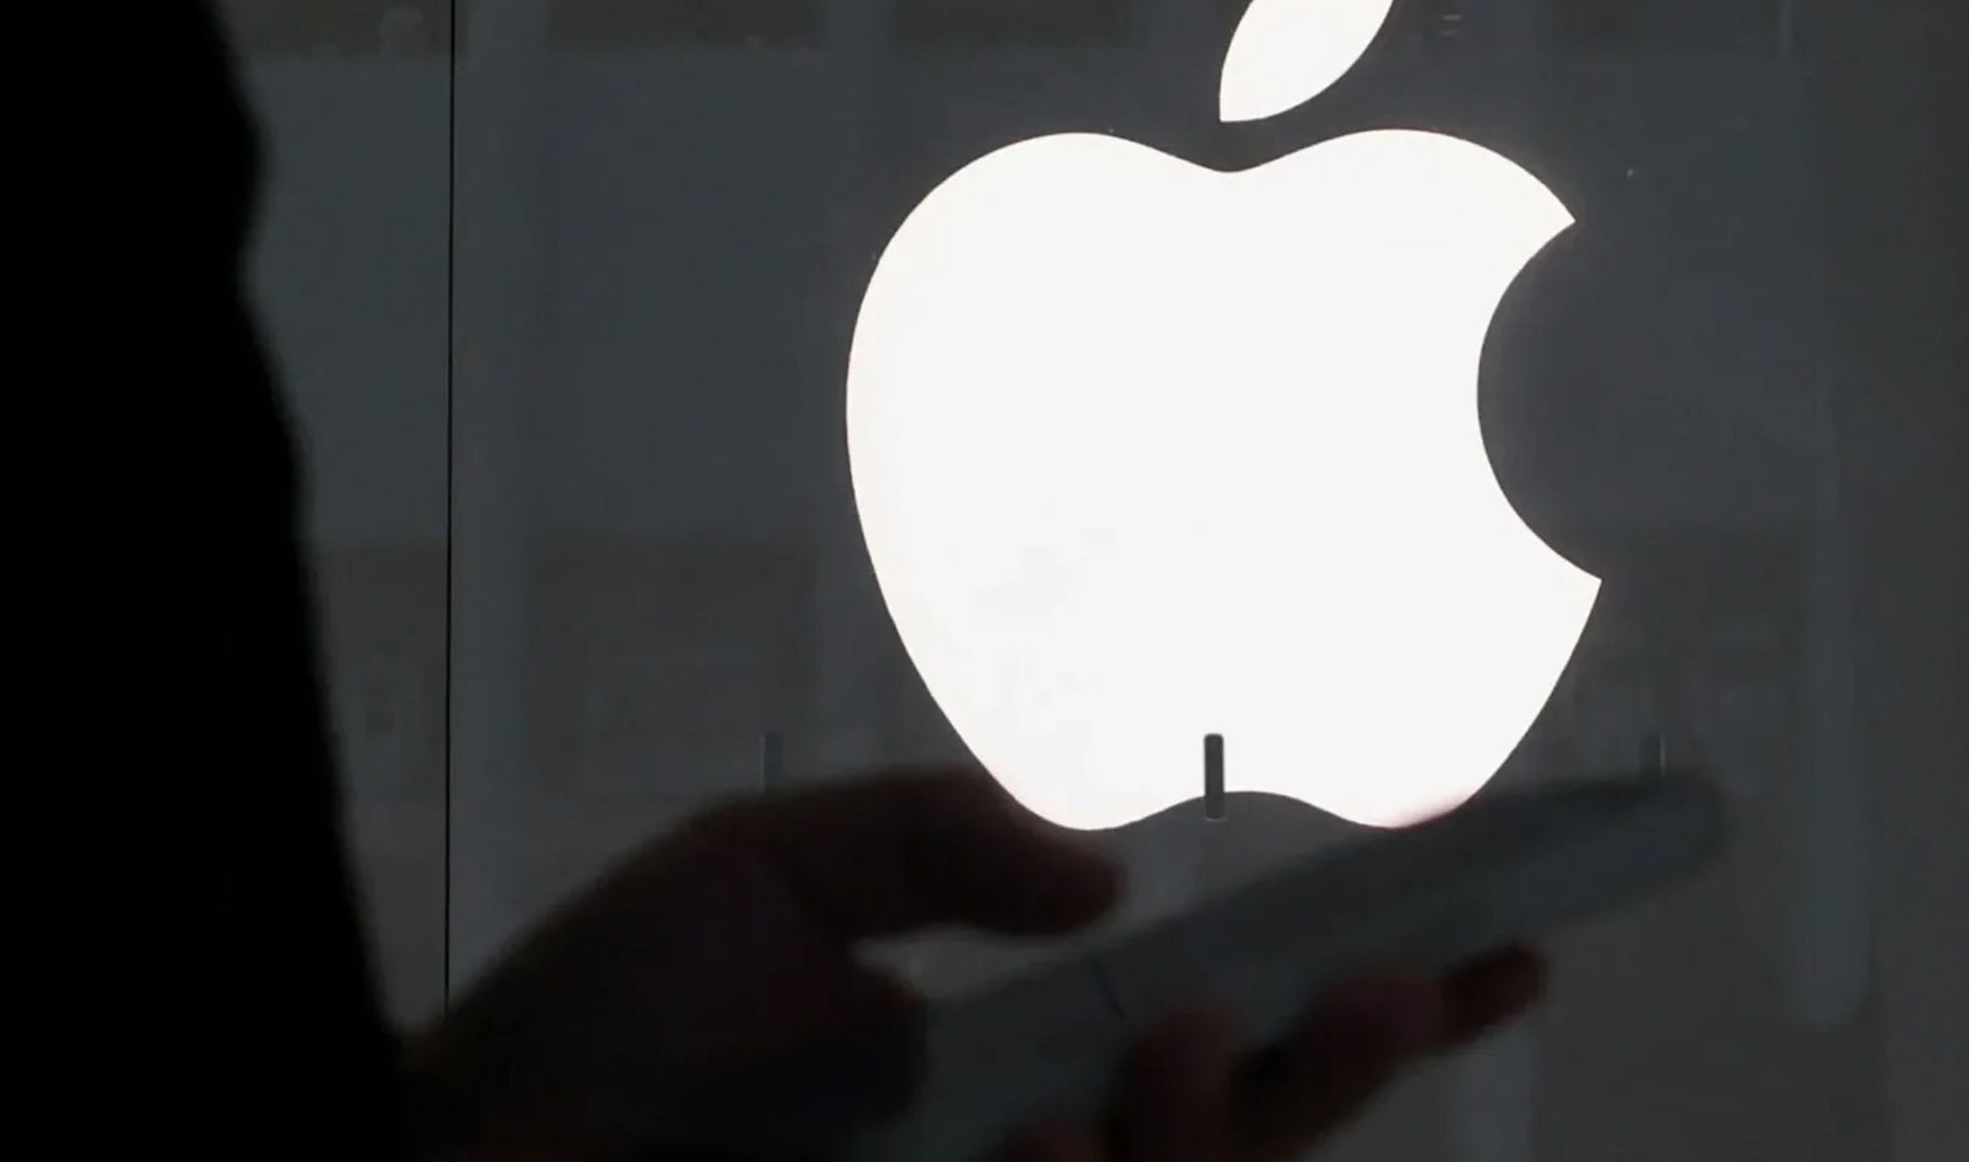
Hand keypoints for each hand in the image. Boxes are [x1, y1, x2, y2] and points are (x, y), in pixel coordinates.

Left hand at [402, 767, 1543, 1161]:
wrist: (459, 1145)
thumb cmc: (598, 1022)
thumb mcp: (768, 873)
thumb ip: (933, 839)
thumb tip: (1111, 869)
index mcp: (1018, 1061)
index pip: (1236, 1043)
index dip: (1380, 1001)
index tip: (1510, 935)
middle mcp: (1026, 1161)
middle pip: (1253, 1146)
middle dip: (1346, 1069)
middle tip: (1383, 982)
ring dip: (1210, 1138)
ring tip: (1175, 1053)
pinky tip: (1040, 1148)